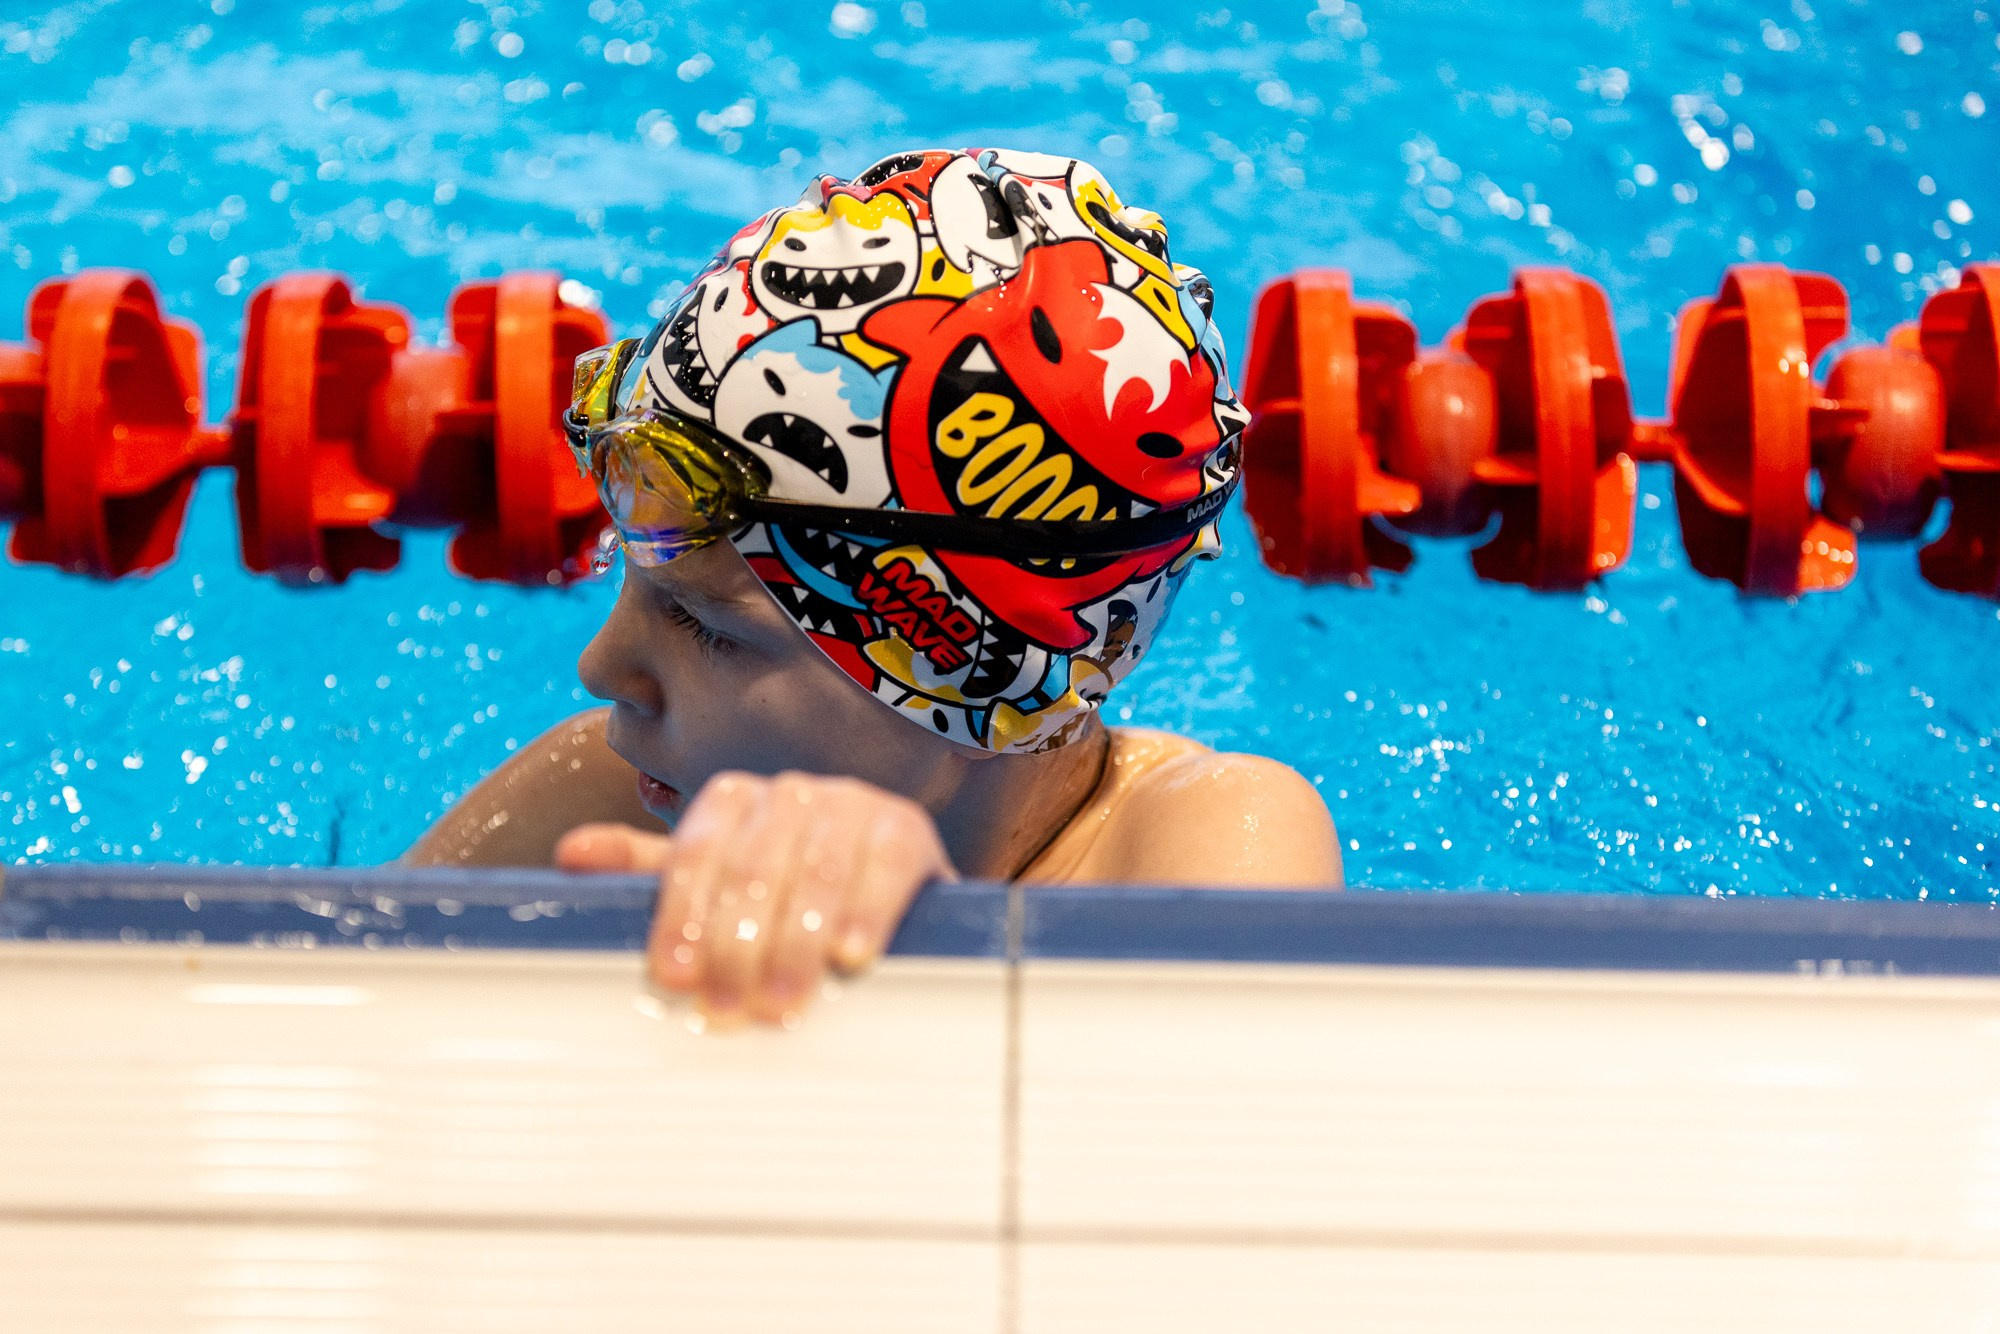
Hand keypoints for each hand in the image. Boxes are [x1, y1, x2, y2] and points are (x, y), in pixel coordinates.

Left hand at [555, 771, 954, 1027]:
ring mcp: (852, 803)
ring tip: (783, 1004)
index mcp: (732, 801)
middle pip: (752, 865)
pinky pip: (883, 865)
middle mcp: (789, 791)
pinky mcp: (906, 828)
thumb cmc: (789, 901)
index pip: (696, 853)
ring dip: (795, 941)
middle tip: (728, 1011)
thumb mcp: (719, 890)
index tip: (675, 978)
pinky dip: (864, 910)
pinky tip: (851, 955)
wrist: (893, 900)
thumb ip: (650, 876)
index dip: (682, 916)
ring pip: (813, 868)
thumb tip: (570, 855)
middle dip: (736, 944)